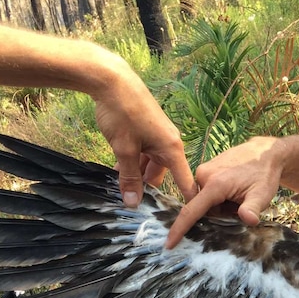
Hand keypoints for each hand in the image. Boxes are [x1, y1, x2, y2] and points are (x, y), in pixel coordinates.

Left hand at [89, 55, 195, 218]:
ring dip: (138, 174)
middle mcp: (169, 142)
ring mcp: (158, 135)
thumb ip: (129, 178)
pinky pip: (144, 152)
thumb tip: (132, 204)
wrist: (111, 79)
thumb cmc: (122, 113)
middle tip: (138, 206)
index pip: (186, 181)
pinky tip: (118, 169)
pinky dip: (134, 161)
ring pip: (151, 163)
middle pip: (164, 174)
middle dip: (150, 188)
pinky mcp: (147, 129)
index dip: (187, 200)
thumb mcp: (124, 150)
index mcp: (172, 148)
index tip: (186, 218)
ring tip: (123, 188)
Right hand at [164, 136, 284, 246]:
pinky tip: (234, 191)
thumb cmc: (264, 174)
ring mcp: (203, 170)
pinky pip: (207, 191)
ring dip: (219, 205)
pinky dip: (219, 197)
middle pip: (202, 208)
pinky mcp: (206, 168)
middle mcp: (203, 175)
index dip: (179, 229)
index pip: (191, 211)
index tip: (168, 244)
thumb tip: (249, 220)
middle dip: (217, 214)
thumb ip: (253, 208)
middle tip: (237, 207)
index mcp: (214, 184)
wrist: (266, 152)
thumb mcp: (262, 194)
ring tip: (237, 197)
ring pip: (205, 200)